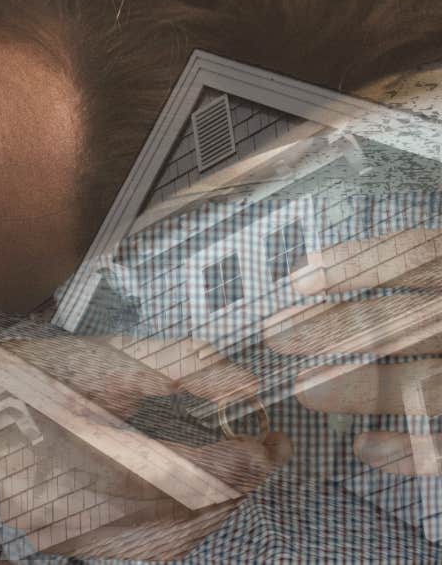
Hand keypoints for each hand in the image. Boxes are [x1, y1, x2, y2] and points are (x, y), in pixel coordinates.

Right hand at [0, 334, 288, 559]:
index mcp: (82, 454)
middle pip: (189, 512)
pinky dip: (181, 526)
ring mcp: (72, 536)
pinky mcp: (70, 546)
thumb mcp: (102, 358)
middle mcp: (77, 510)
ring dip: (213, 508)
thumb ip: (180, 365)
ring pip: (173, 539)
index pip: (193, 473)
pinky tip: (188, 498)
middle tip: (260, 452)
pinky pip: (146, 548)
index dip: (247, 458)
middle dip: (236, 482)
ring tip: (228, 471)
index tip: (275, 437)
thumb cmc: (29, 379)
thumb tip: (247, 388)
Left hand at [263, 230, 441, 477]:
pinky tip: (368, 450)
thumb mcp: (437, 278)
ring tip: (305, 393)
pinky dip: (417, 450)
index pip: (420, 254)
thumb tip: (314, 275)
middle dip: (342, 328)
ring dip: (368, 389)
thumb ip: (412, 271)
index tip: (298, 278)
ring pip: (431, 383)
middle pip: (417, 320)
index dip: (359, 264)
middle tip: (279, 336)